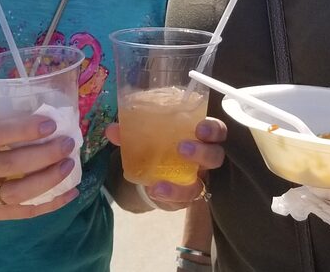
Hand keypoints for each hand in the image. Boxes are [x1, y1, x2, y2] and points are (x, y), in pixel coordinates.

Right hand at [0, 106, 79, 221]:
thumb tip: (38, 102)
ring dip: (50, 179)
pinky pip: (23, 212)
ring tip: (70, 165)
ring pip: (20, 192)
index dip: (24, 129)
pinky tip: (69, 193)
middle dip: (46, 154)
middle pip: (13, 164)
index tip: (50, 124)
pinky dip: (50, 204)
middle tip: (68, 143)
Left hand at [105, 118, 227, 209]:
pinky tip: (153, 192)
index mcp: (200, 137)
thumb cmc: (159, 148)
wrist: (155, 175)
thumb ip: (131, 133)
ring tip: (159, 185)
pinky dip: (168, 197)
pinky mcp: (187, 199)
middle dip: (203, 152)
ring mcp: (198, 181)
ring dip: (182, 186)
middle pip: (216, 156)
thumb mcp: (148, 137)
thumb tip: (112, 130)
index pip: (217, 131)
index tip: (200, 127)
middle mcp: (205, 160)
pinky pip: (183, 202)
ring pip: (202, 185)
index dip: (213, 130)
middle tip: (183, 148)